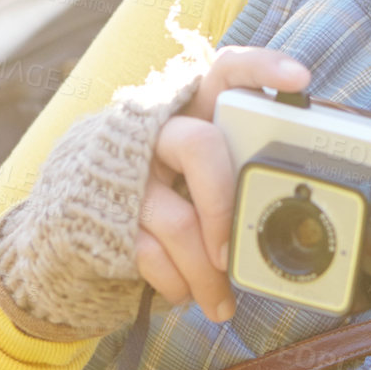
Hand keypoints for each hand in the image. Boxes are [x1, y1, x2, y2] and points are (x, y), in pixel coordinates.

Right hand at [0, 41, 308, 338]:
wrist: (70, 213)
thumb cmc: (157, 185)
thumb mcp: (191, 163)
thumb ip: (231, 164)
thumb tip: (287, 204)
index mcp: (188, 111)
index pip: (224, 70)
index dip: (261, 67)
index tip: (300, 79)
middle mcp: (155, 131)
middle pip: (199, 146)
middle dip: (225, 204)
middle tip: (236, 252)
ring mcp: (127, 173)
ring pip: (179, 221)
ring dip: (207, 272)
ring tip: (222, 303)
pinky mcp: (105, 213)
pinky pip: (151, 254)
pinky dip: (177, 283)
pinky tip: (187, 294)